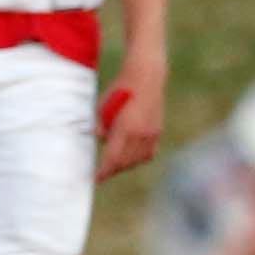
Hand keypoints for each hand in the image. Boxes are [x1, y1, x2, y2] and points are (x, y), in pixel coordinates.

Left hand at [94, 65, 165, 181]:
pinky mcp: (158, 131)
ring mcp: (151, 133)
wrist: (146, 75)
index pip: (112, 158)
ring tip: (115, 165)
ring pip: (138, 160)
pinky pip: (148, 153)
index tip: (96, 179)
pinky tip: (131, 157)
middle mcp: (140, 134)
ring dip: (125, 165)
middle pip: (125, 162)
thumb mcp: (103, 106)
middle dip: (113, 170)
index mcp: (125, 128)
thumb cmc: (120, 88)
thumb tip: (100, 140)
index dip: (104, 172)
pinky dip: (138, 158)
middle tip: (103, 173)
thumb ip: (101, 126)